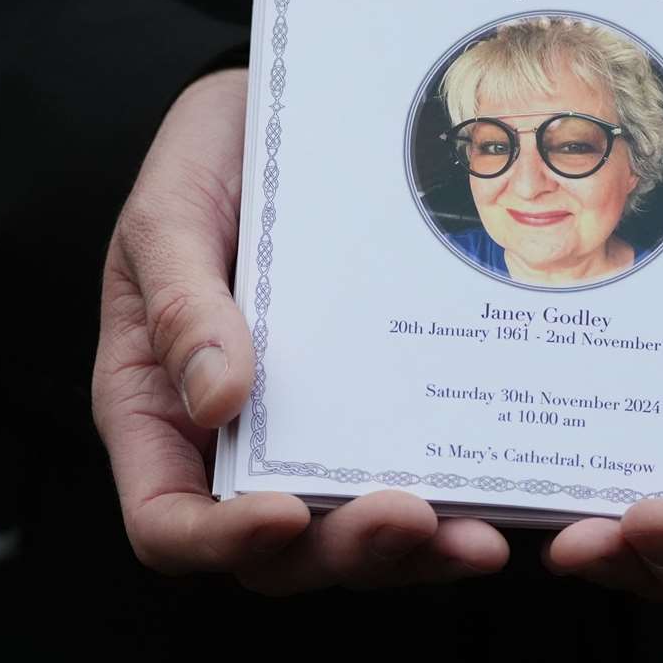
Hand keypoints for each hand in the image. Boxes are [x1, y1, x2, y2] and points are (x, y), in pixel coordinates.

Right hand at [92, 68, 509, 592]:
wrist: (285, 111)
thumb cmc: (204, 163)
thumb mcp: (168, 218)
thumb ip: (179, 306)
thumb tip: (216, 401)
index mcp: (157, 410)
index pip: (169, 522)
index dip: (221, 542)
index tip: (283, 514)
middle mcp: (234, 442)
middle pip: (278, 552)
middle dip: (344, 551)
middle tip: (411, 518)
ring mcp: (314, 430)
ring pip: (354, 532)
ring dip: (415, 551)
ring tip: (476, 536)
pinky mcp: (383, 404)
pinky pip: (415, 471)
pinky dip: (456, 496)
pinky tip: (504, 490)